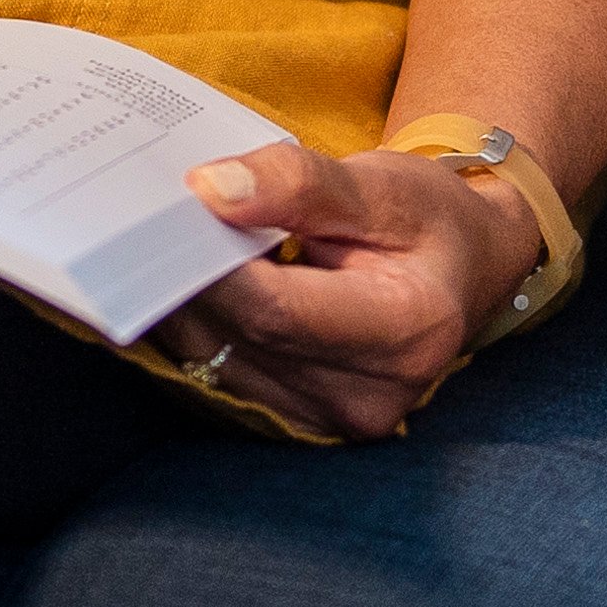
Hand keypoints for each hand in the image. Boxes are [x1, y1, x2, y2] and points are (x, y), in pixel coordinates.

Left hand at [142, 137, 548, 442]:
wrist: (463, 270)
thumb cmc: (429, 221)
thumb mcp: (383, 183)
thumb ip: (299, 184)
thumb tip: (209, 190)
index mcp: (407, 332)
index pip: (277, 310)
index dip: (211, 264)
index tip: (166, 211)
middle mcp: (370, 395)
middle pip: (241, 339)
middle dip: (185, 278)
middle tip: (143, 220)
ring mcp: (334, 421)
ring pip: (218, 363)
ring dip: (182, 304)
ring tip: (168, 244)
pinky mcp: (302, 423)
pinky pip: (221, 376)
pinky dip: (199, 327)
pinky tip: (188, 283)